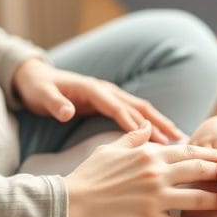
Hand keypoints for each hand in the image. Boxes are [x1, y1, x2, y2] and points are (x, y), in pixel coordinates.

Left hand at [12, 58, 181, 143]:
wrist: (36, 77)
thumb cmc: (39, 88)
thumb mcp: (42, 96)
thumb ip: (55, 104)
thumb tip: (66, 113)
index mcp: (93, 89)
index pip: (117, 107)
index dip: (134, 123)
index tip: (150, 139)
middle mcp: (106, 90)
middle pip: (138, 106)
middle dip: (159, 122)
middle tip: (178, 139)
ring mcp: (110, 94)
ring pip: (142, 109)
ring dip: (161, 122)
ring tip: (180, 138)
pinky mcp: (110, 101)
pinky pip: (136, 113)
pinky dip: (152, 123)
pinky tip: (163, 136)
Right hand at [64, 123, 216, 216]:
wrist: (71, 206)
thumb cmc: (88, 177)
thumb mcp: (110, 150)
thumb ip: (132, 139)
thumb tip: (147, 127)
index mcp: (148, 155)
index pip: (188, 151)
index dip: (209, 155)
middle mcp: (156, 175)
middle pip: (200, 171)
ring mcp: (155, 199)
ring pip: (198, 199)